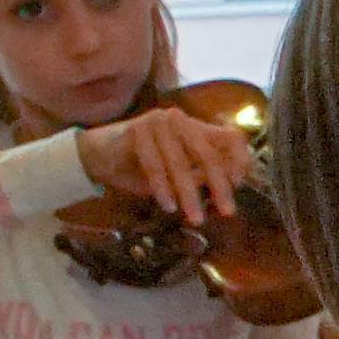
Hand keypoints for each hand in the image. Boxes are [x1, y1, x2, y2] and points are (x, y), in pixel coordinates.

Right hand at [78, 101, 252, 223]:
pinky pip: (154, 165)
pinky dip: (162, 188)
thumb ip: (202, 174)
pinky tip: (168, 206)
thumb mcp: (178, 173)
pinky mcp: (136, 130)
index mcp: (196, 127)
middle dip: (220, 185)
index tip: (239, 186)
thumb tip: (230, 188)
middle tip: (227, 212)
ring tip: (195, 218)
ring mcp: (158, 122)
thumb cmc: (142, 166)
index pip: (231, 137)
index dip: (240, 161)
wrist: (98, 156)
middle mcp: (181, 120)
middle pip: (209, 153)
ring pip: (181, 163)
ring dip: (189, 194)